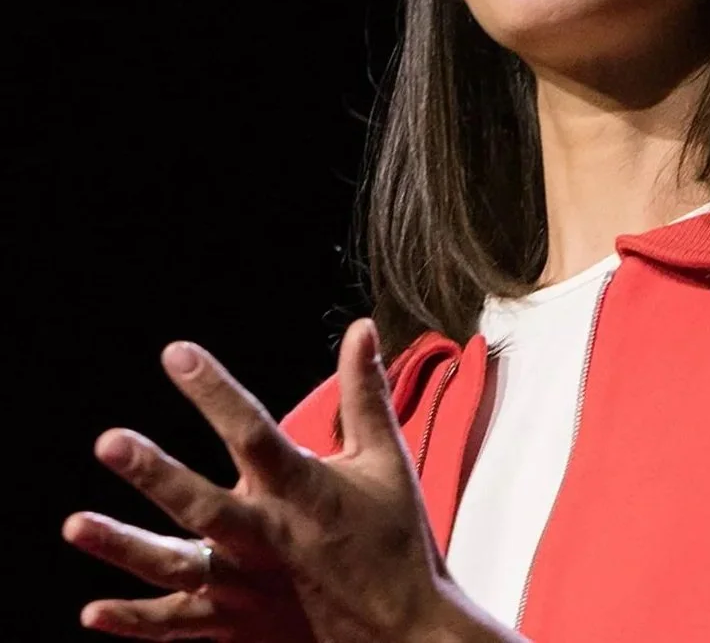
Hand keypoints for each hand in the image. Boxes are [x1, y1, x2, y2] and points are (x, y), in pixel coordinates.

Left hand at [64, 319, 467, 641]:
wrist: (404, 633)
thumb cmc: (397, 538)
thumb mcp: (386, 459)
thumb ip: (365, 392)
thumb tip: (361, 327)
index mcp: (304, 492)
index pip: (253, 431)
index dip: (215, 391)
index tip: (178, 353)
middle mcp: (269, 539)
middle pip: (202, 504)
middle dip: (154, 474)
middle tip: (110, 441)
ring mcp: (248, 586)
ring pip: (175, 568)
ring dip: (124, 547)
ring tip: (75, 524)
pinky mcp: (239, 624)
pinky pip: (179, 624)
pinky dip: (136, 621)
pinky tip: (93, 610)